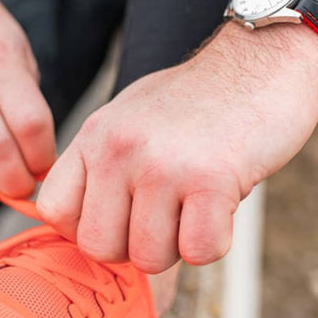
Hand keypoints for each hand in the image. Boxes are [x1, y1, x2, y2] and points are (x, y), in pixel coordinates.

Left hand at [37, 22, 317, 272]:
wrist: (264, 58)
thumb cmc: (201, 100)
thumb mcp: (132, 118)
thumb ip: (103, 168)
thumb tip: (83, 234)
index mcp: (95, 135)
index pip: (54, 211)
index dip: (89, 227)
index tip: (123, 215)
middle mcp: (119, 148)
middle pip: (99, 248)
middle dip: (136, 246)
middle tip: (169, 213)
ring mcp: (162, 165)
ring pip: (148, 258)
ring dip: (179, 244)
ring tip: (198, 202)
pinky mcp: (210, 181)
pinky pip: (198, 252)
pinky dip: (215, 240)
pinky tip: (223, 204)